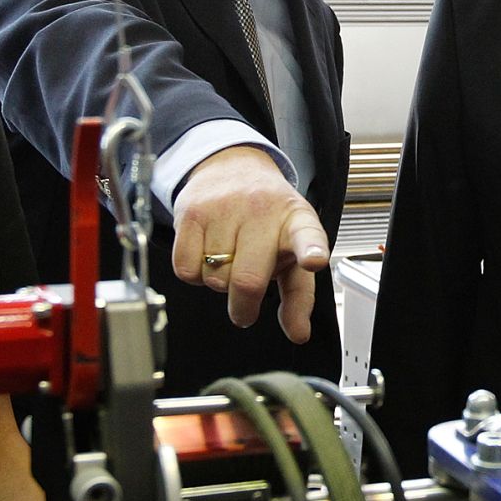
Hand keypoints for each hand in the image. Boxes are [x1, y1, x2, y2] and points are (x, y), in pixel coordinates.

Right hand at [170, 146, 329, 342]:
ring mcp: (225, 208)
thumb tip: (298, 333)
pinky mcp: (192, 212)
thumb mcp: (293, 248)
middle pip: (248, 280)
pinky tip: (206, 255)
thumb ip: (299, 295)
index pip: (307, 236)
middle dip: (244, 307)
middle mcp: (263, 210)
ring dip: (219, 283)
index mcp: (296, 220)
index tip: (314, 261)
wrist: (231, 166)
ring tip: (229, 259)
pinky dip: (195, 275)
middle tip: (245, 309)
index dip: (311, 251)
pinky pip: (186, 270)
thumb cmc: (268, 217)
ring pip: (214, 279)